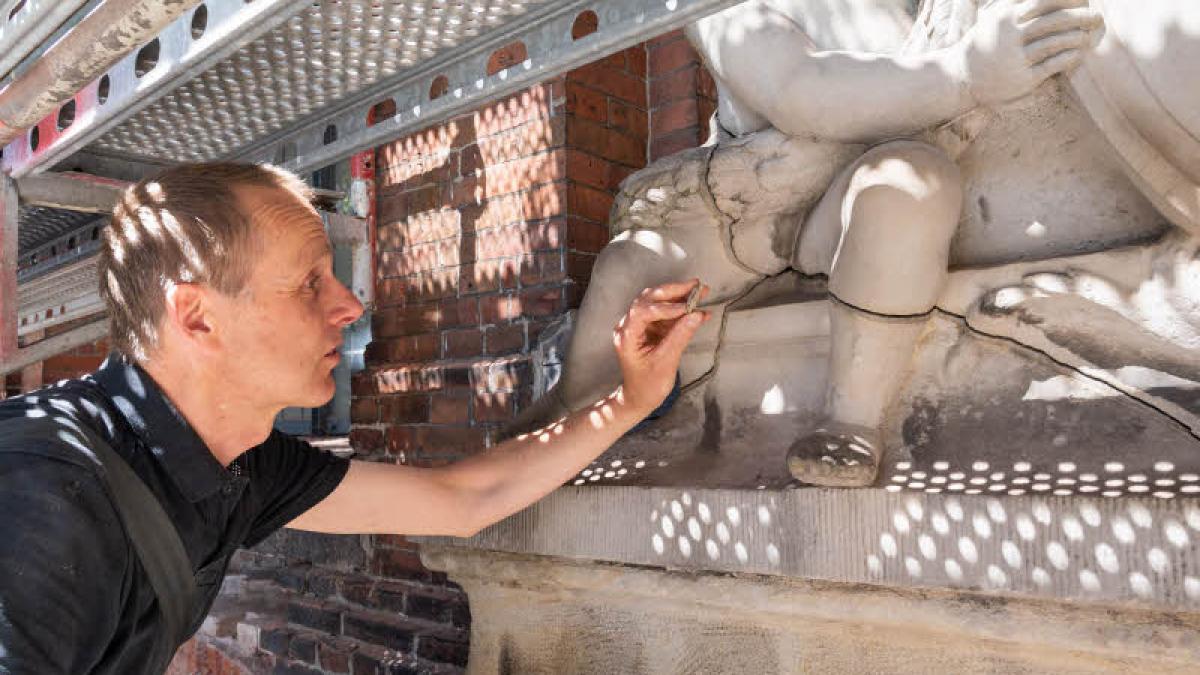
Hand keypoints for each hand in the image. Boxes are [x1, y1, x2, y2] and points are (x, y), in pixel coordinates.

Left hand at [612, 279, 710, 413]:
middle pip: (649, 299)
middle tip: (696, 286)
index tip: (687, 307)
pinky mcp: (650, 329)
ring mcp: (639, 326)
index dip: (666, 307)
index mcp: (626, 335)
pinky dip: (681, 311)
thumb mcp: (665, 362)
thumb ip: (680, 336)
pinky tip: (699, 312)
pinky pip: (665, 314)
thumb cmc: (647, 385)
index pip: (643, 311)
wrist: (639, 398)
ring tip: (701, 292)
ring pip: (658, 303)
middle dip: (673, 292)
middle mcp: (629, 326)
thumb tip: (696, 315)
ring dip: (679, 297)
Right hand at [950, 0, 1102, 107]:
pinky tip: (1077, 53)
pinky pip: (1053, 64)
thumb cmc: (982, 44)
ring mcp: (1017, 58)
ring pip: (1056, 42)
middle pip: (1055, 20)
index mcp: (1006, 17)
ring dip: (1078, 37)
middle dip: (1081, 17)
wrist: (960, 78)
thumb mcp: (993, 18)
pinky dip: (1069, 57)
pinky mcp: (1023, 79)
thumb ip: (1014, 4)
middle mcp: (1011, 35)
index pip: (1044, 1)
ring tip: (1088, 35)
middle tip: (1096, 17)